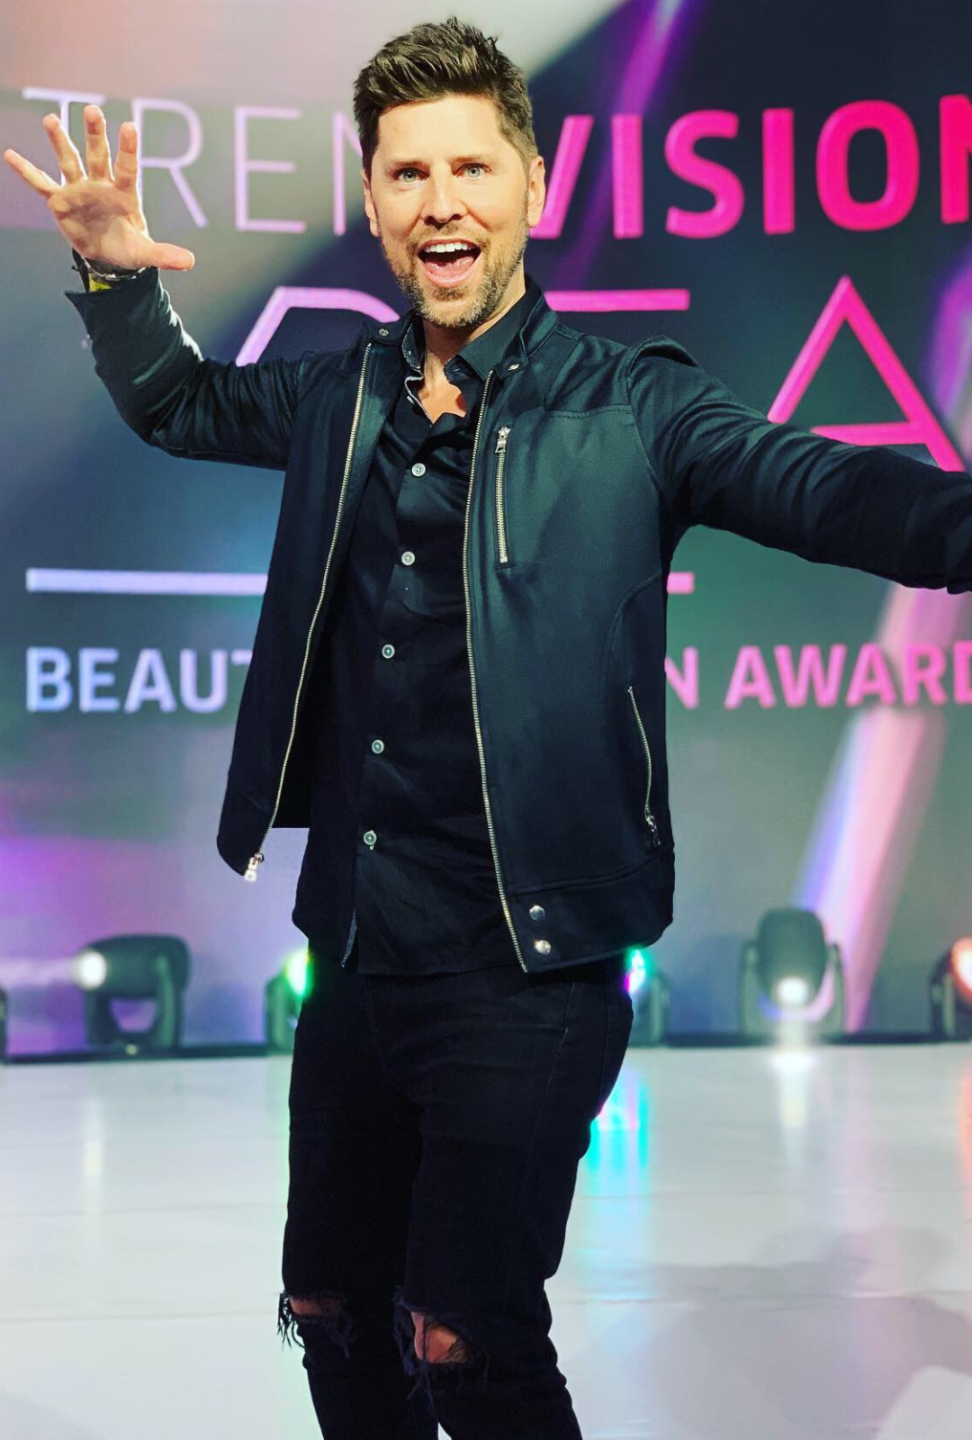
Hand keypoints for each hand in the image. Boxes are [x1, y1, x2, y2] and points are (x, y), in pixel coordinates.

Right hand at [3, 105, 195, 271]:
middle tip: (93, 110)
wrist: (106, 255)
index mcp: (124, 193)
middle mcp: (101, 185)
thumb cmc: (128, 247)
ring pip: (69, 161)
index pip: (128, 168)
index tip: (129, 126)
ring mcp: (79, 189)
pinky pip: (41, 183)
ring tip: (50, 119)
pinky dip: (26, 171)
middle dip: (95, 135)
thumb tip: (190, 261)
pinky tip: (10, 154)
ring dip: (60, 141)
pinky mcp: (60, 201)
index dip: (128, 149)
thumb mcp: (145, 253)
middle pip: (98, 156)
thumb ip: (164, 254)